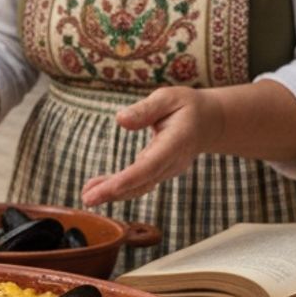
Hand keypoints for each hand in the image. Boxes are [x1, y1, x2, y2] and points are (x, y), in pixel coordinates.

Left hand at [79, 87, 222, 205]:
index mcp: (177, 142)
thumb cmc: (186, 107)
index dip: (130, 178)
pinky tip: (96, 189)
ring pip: (139, 186)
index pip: (151, 164)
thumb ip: (146, 109)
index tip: (110, 188)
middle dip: (115, 192)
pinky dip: (117, 188)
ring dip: (112, 193)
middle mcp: (172, 162)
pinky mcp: (158, 172)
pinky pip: (138, 183)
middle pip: (142, 181)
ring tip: (87, 196)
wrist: (208, 123)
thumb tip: (121, 120)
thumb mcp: (168, 98)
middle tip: (88, 198)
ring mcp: (166, 170)